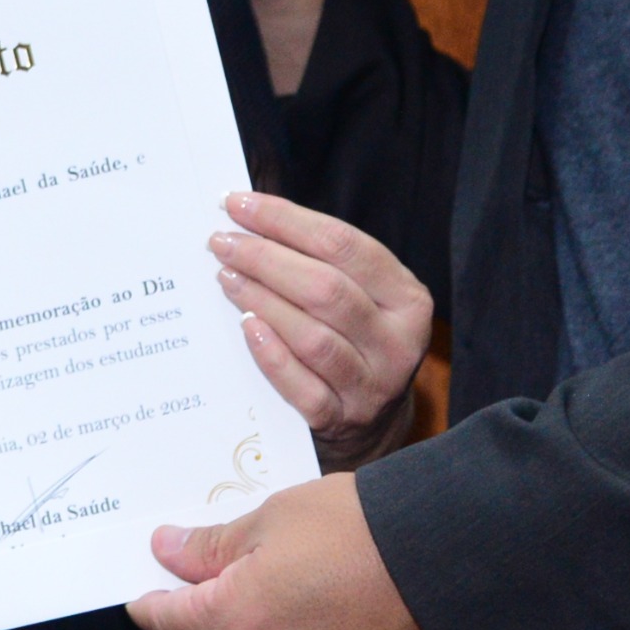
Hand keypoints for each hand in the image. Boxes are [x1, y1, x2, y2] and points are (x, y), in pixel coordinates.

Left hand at [130, 472, 440, 629]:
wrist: (455, 564)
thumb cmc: (360, 528)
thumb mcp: (274, 518)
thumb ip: (212, 545)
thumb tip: (167, 552)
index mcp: (235, 625)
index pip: (168, 624)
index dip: (149, 604)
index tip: (141, 589)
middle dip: (194, 621)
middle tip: (193, 585)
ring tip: (252, 597)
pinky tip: (304, 618)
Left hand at [215, 192, 429, 468]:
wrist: (372, 425)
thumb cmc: (354, 340)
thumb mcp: (361, 296)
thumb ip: (319, 259)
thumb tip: (250, 216)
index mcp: (407, 298)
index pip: (343, 244)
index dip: (286, 220)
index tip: (238, 204)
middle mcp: (398, 342)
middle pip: (326, 289)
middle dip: (266, 258)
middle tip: (222, 243)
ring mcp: (372, 386)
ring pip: (313, 337)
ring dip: (261, 300)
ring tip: (226, 276)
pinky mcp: (342, 420)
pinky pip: (303, 387)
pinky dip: (272, 355)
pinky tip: (246, 327)